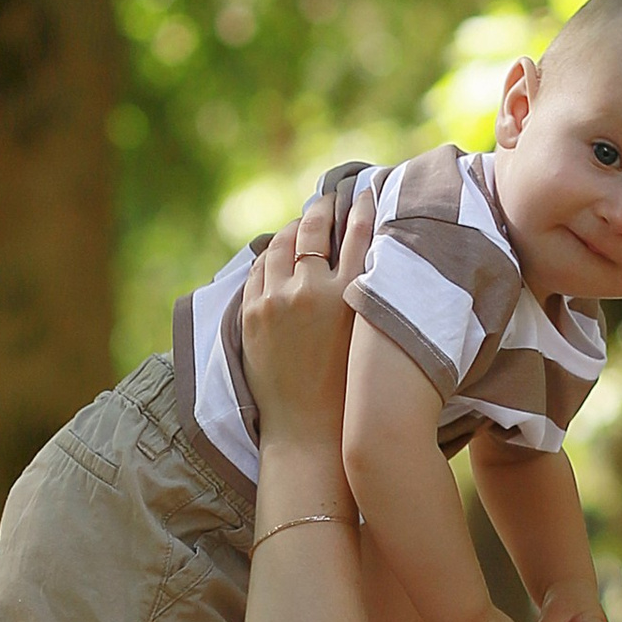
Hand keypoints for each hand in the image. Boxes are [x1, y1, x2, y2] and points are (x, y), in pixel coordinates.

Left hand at [238, 188, 370, 451]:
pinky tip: (276, 255)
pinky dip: (269, 257)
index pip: (358, 234)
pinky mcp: (252, 314)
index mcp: (349, 296)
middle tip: (326, 200)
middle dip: (320, 209)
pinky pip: (258, 269)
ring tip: (299, 226)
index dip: (361, 208)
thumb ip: (367, 294)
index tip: (364, 191)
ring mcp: (276, 301)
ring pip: (280, 245)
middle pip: (313, 230)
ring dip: (291, 230)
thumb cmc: (351, 389)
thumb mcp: (369, 336)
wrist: (309, 430)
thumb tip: (366, 258)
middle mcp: (311, 291)